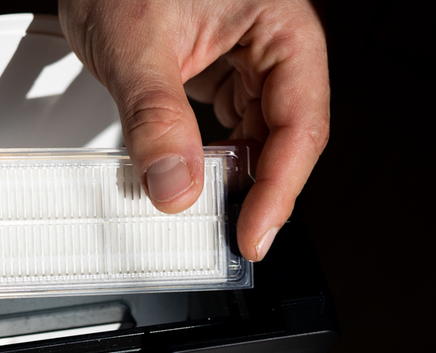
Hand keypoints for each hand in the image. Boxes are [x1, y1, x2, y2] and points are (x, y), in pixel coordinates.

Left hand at [60, 0, 328, 259]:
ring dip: (236, 179)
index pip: (299, 124)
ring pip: (258, 137)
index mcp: (281, 28)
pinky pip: (228, 128)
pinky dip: (212, 160)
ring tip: (210, 219)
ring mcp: (246, 60)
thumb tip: (175, 189)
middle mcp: (272, 46)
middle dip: (260, 192)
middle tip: (231, 240)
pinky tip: (194, 182)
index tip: (252, 236)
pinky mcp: (217, 72)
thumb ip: (155, 118)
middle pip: (286, 137)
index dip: (280, 189)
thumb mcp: (135, 42)